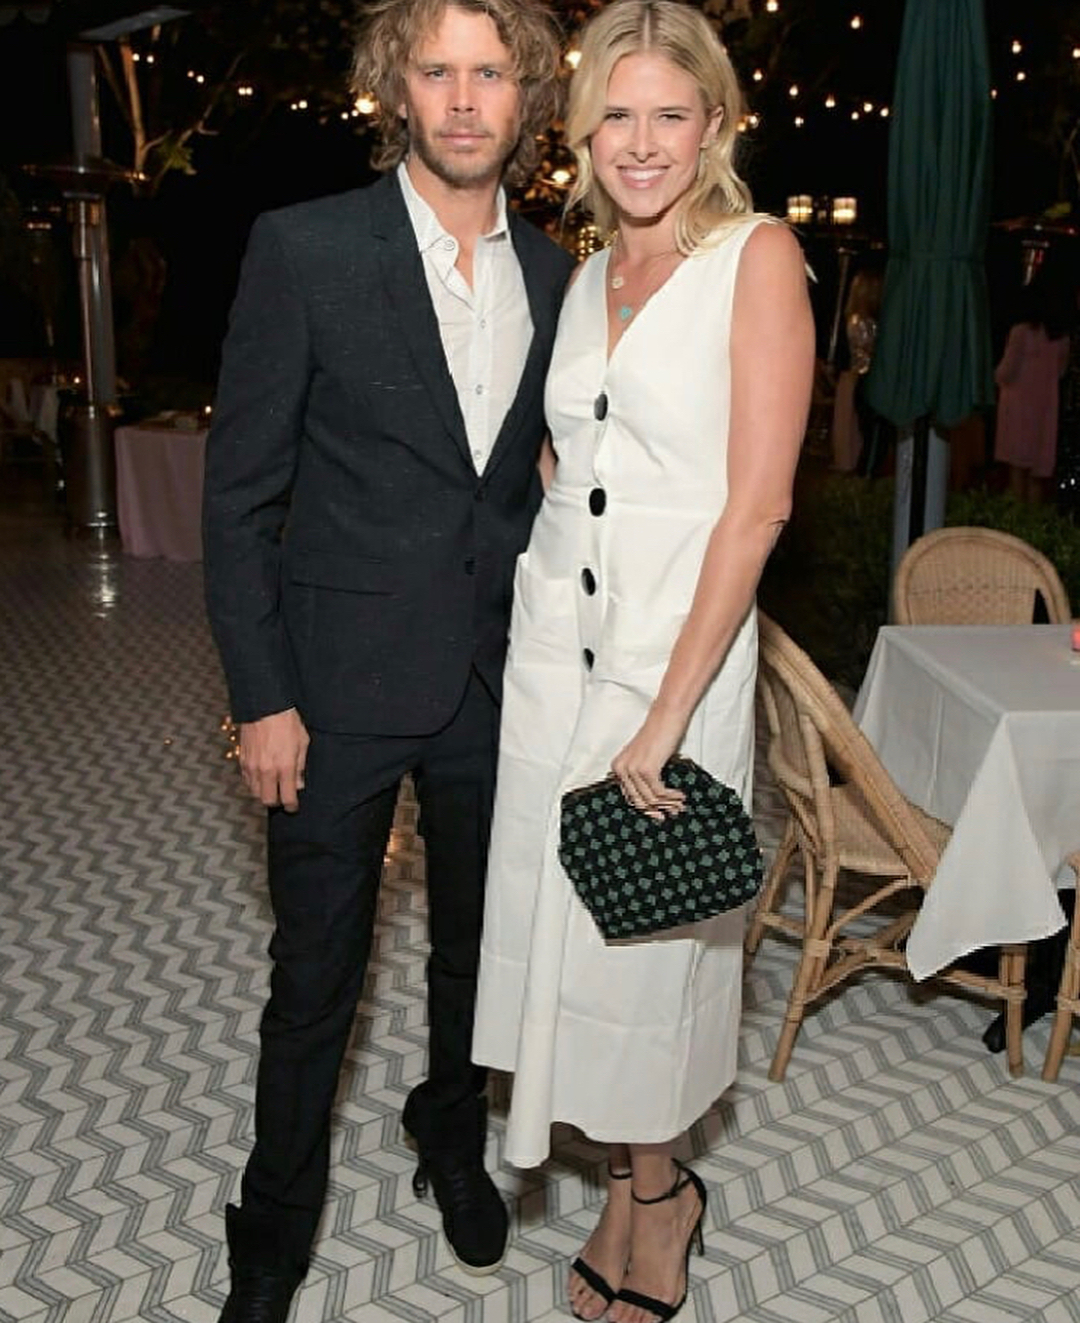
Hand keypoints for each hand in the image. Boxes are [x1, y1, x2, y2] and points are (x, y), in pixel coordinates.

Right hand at [238, 708, 309, 810]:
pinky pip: (247, 780)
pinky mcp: (242, 759)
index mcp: (284, 766)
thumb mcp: (302, 743)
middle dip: (276, 802)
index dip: (291, 806)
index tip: (293, 806)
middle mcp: (266, 770)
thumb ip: (300, 767)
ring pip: (255, 792)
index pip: (286, 797)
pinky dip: (254, 783)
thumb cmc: (287, 721)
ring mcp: (252, 766)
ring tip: (273, 787)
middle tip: (283, 797)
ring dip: (264, 793)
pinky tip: (262, 777)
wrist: (264, 706)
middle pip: (267, 800)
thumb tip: (298, 784)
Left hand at [610, 702, 688, 819]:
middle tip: (671, 814)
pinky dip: (671, 797)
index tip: (659, 814)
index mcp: (618, 766)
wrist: (667, 716)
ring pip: (650, 799)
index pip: (630, 797)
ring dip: (668, 804)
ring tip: (680, 805)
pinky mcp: (646, 770)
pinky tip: (680, 796)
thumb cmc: (659, 734)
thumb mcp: (645, 757)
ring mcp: (632, 770)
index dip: (646, 808)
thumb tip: (655, 802)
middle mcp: (621, 769)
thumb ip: (643, 776)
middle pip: (638, 801)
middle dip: (657, 810)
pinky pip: (659, 792)